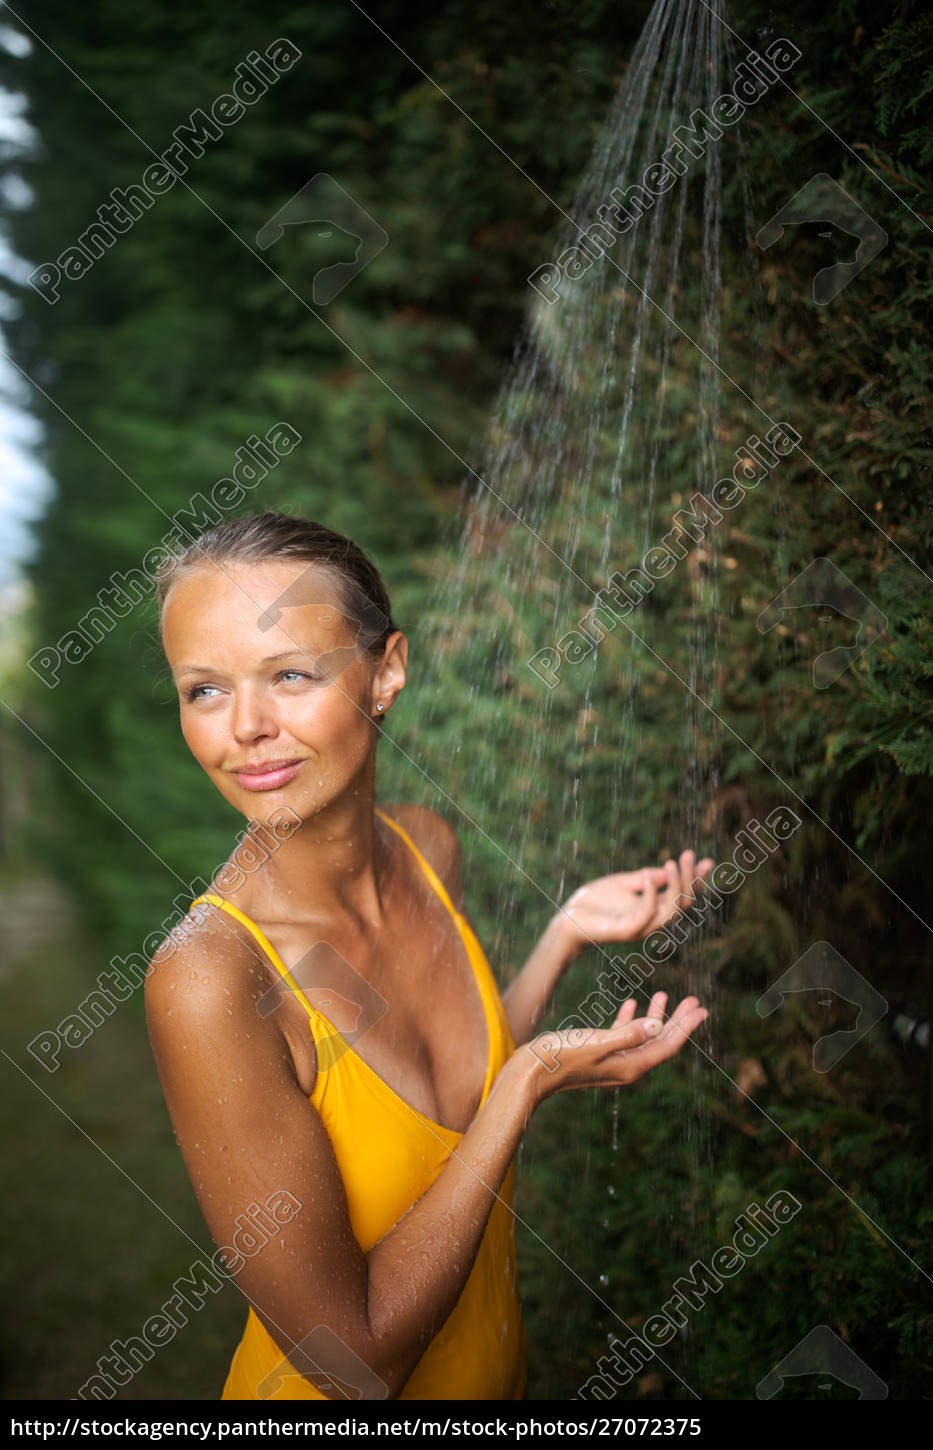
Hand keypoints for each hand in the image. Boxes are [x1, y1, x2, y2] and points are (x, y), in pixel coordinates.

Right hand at [526, 991, 707, 1099]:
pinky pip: (622, 1036)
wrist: (530, 1073)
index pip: (666, 1046)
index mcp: (629, 1067)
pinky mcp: (598, 1054)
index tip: (701, 1009)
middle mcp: (625, 1067)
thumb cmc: (561, 1057)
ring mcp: (612, 1061)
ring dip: (656, 1016)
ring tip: (665, 995)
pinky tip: (630, 1003)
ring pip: (643, 1037)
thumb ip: (627, 1034)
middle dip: (678, 1021)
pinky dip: (630, 1019)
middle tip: (694, 1001)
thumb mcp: (596, 1042)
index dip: (685, 1027)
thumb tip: (657, 1026)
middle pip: (660, 1042)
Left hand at [555, 850, 713, 956]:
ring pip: (671, 911)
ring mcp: (641, 927)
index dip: (696, 880)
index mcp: (654, 908)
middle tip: (687, 855)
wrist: (570, 917)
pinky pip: (646, 914)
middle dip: (689, 879)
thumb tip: (671, 868)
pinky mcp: (627, 931)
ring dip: (675, 886)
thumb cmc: (596, 900)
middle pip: (683, 904)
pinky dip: (651, 894)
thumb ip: (648, 878)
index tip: (707, 861)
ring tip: (672, 863)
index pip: (683, 895)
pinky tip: (649, 874)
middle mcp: (652, 920)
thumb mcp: (625, 883)